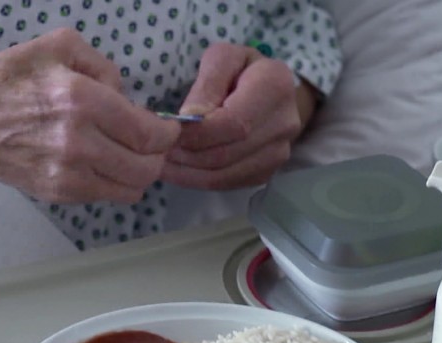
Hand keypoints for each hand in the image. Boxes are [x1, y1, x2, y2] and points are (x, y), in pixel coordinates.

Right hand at [0, 29, 180, 204]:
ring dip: (139, 173)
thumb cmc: (7, 79)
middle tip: (151, 142)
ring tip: (129, 155)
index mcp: (82, 101)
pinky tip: (103, 163)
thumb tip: (127, 98)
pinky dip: (114, 183)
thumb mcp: (59, 47)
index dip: (167, 133)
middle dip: (157, 154)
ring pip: (131, 188)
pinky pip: (106, 196)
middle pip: (147, 166)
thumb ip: (104, 67)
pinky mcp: (58, 193)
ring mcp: (68, 174)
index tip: (167, 127)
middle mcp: (79, 143)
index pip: (149, 133)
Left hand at [160, 43, 302, 190]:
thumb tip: (190, 118)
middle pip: (226, 153)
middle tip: (157, 149)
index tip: (169, 131)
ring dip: (187, 172)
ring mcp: (278, 153)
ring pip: (224, 175)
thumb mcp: (223, 59)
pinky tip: (178, 170)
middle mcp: (284, 124)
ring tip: (161, 161)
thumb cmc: (242, 70)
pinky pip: (227, 184)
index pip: (234, 123)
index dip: (198, 133)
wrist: (274, 93)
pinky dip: (197, 180)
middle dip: (187, 154)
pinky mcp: (267, 172)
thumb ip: (207, 84)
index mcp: (275, 87)